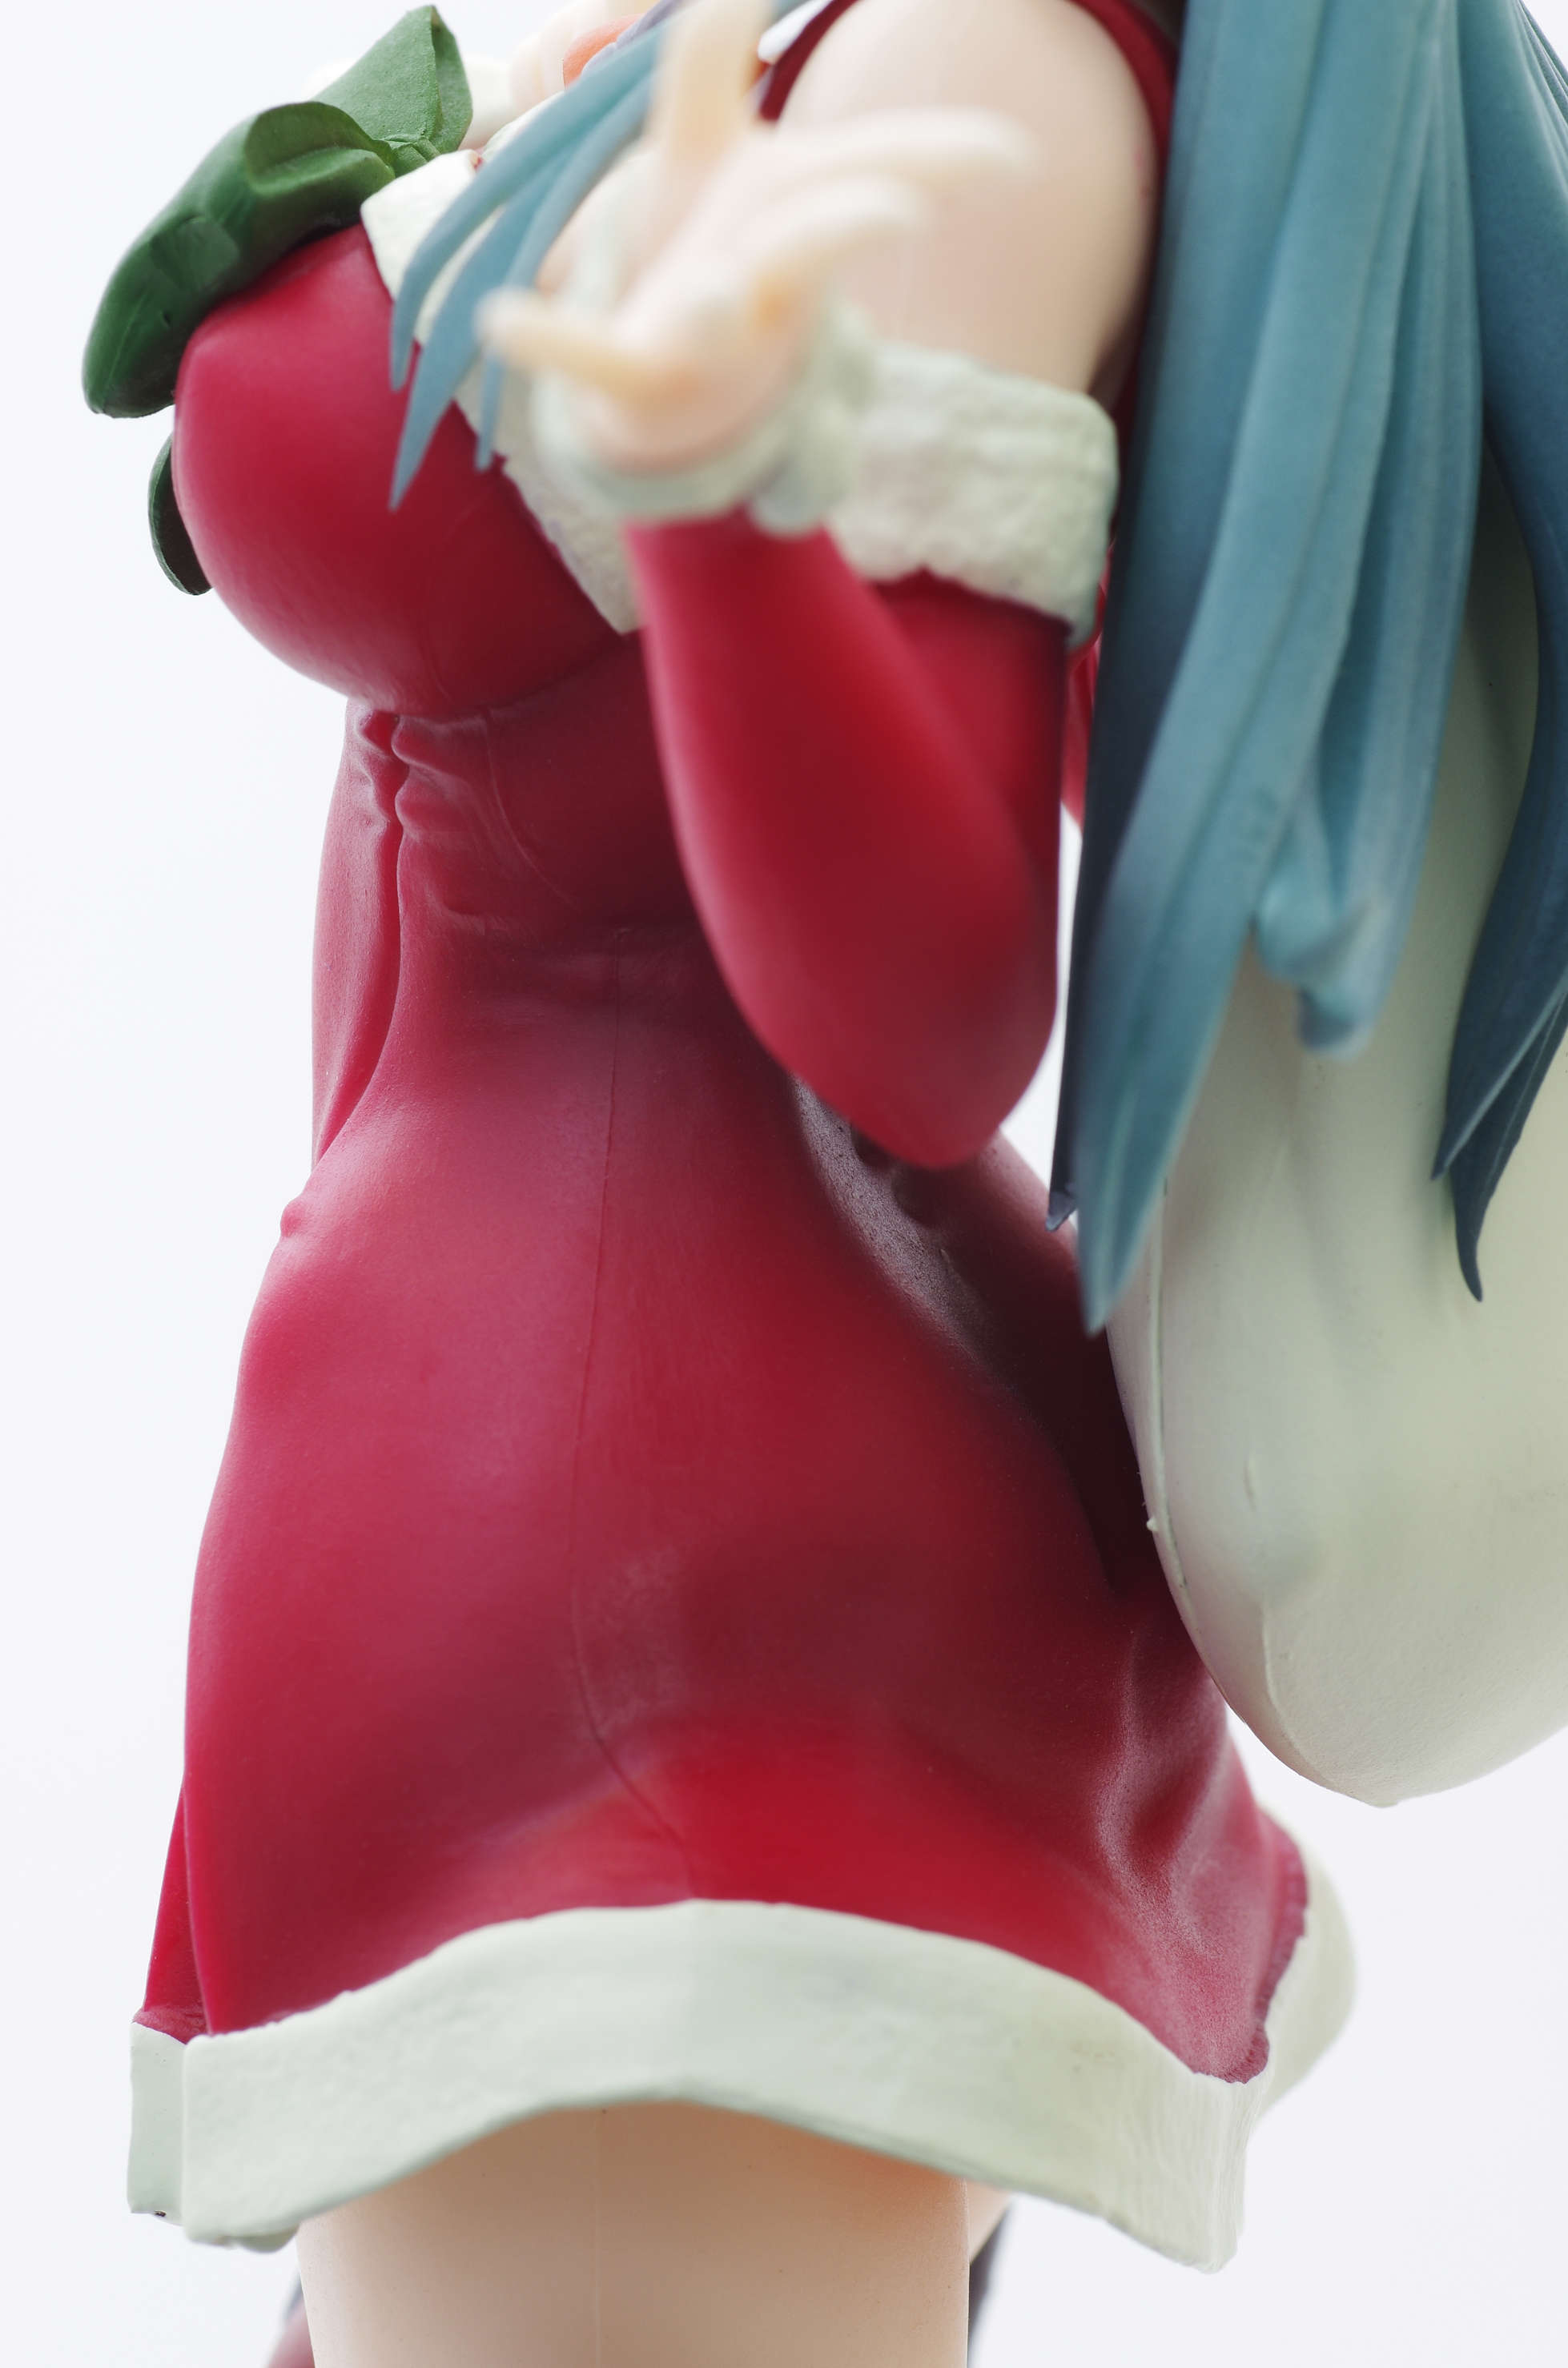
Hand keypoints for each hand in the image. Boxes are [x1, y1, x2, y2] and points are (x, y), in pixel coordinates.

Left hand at [479, 0, 1035, 473]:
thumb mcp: (701, 146)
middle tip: (905, 209)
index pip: (880, 170)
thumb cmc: (703, 254)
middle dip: (860, 220)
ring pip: (728, 317)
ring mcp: (705, 334)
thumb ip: (708, 60)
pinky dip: (548, 342)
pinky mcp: (637, 377)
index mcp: (788, 210)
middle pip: (822, 238)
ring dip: (726, 307)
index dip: (942, 155)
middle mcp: (763, 273)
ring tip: (725, 293)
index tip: (1015, 159)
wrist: (668, 399)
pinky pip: (590, 359)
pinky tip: (501, 320)